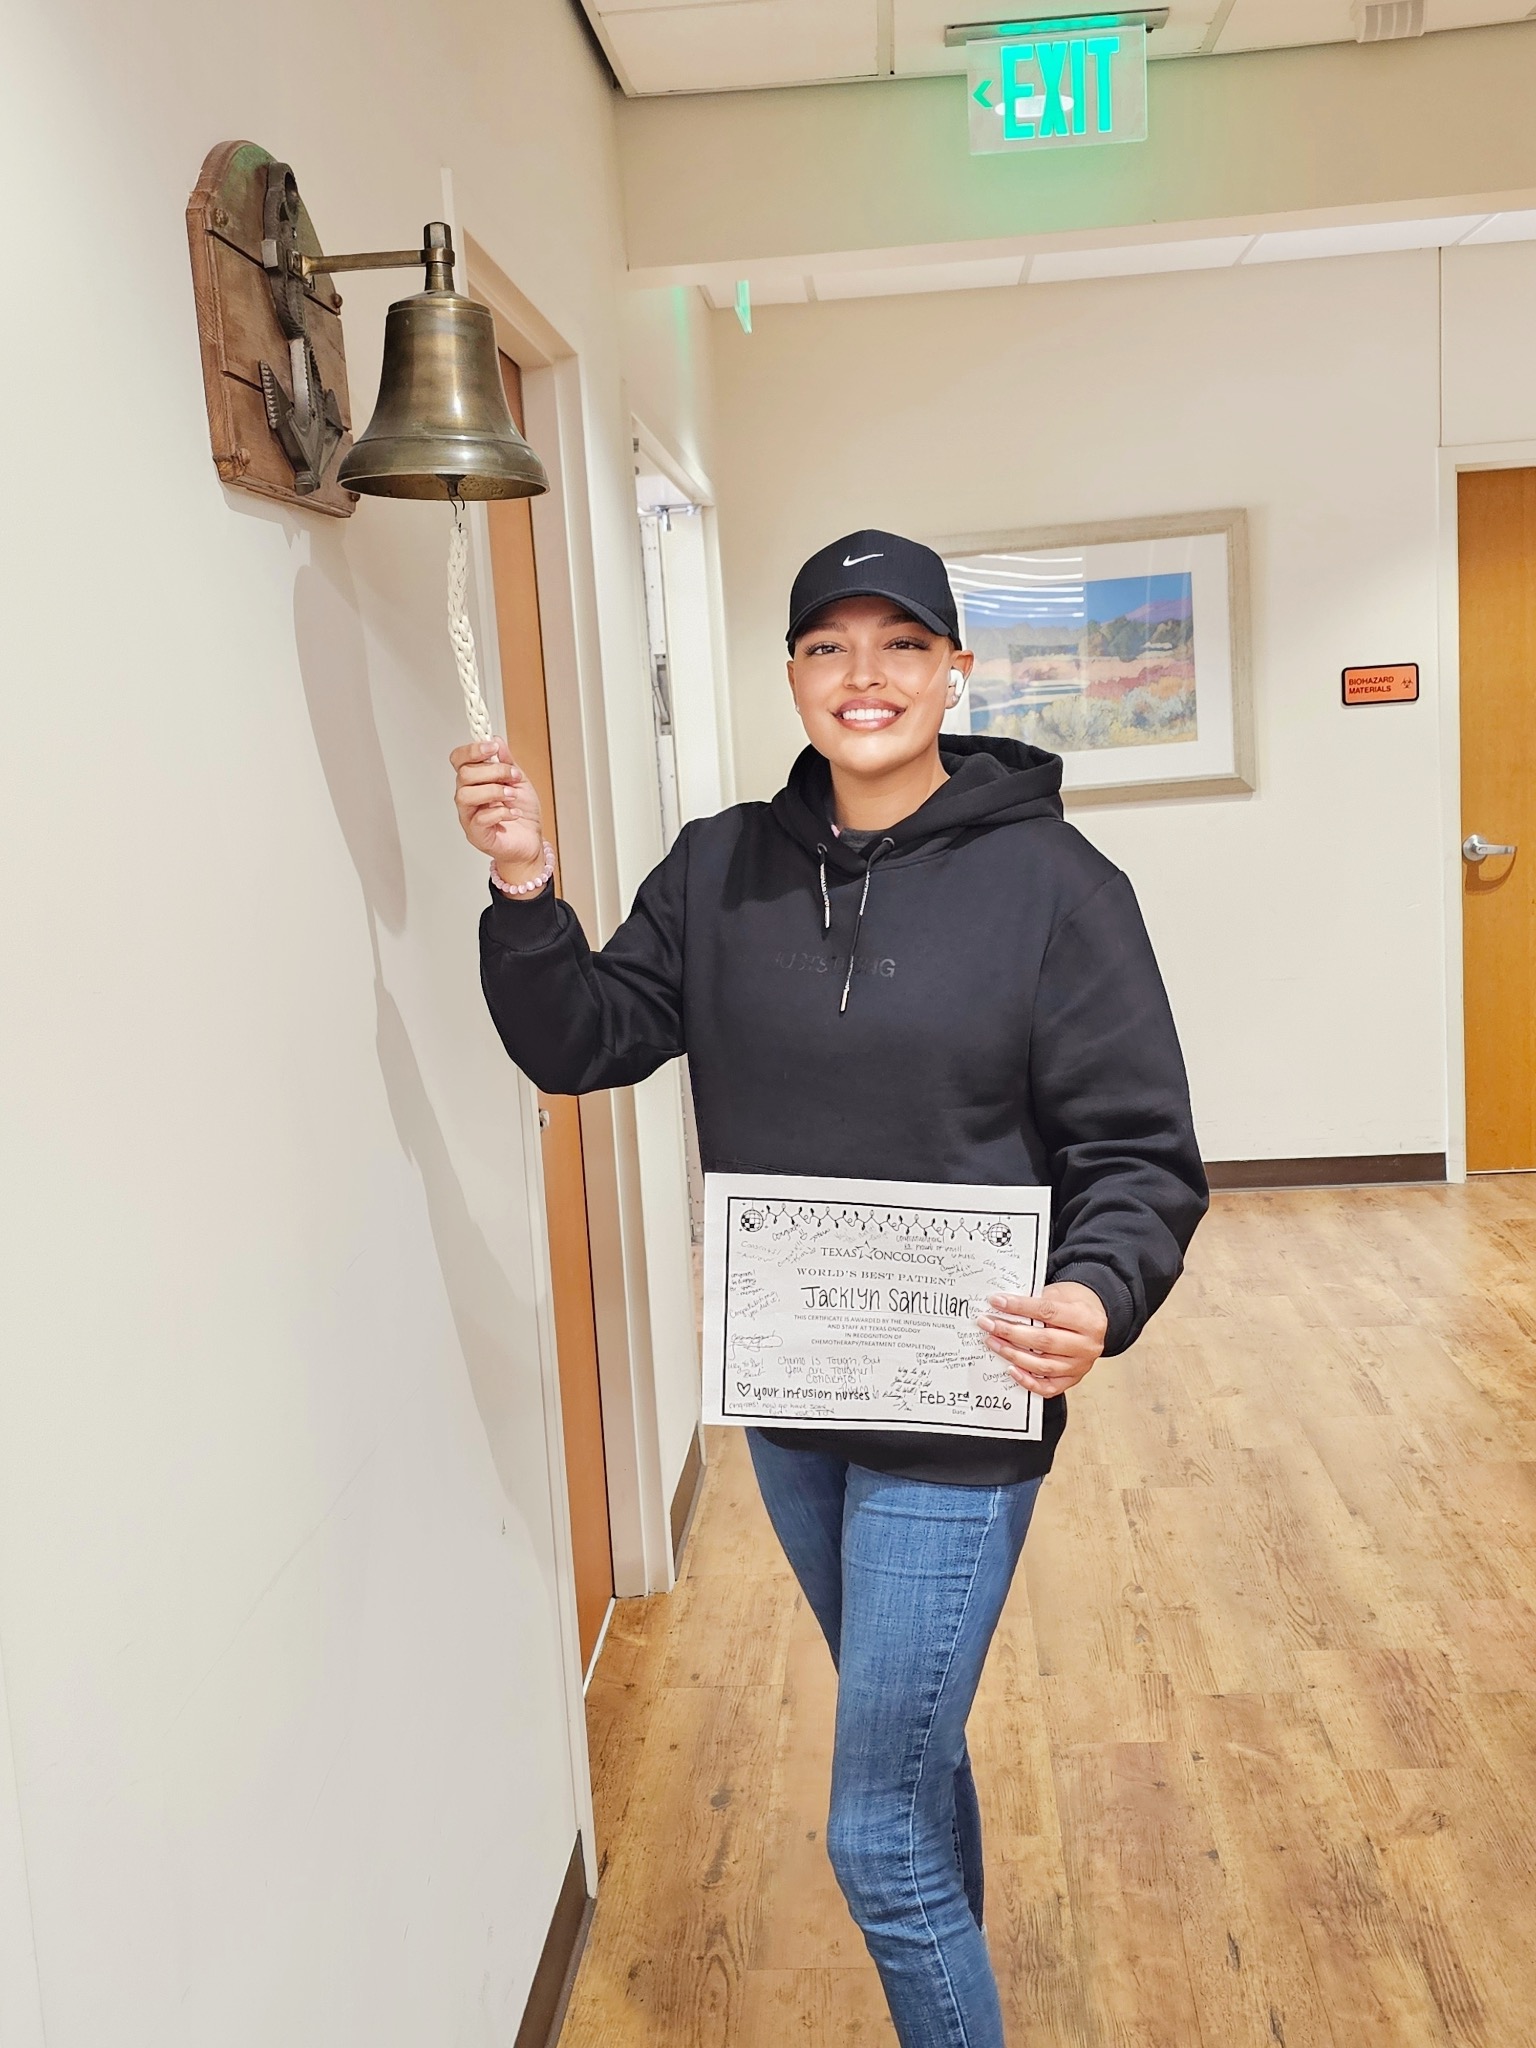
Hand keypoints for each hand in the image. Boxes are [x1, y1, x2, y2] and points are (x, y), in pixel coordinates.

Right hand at [450, 738, 544, 878]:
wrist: (531, 841)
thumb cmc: (521, 813)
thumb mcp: (518, 781)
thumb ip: (506, 761)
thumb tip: (496, 740)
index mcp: (474, 781)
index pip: (459, 759)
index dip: (472, 750)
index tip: (492, 748)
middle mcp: (466, 797)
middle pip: (464, 774)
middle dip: (494, 771)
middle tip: (514, 777)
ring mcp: (468, 816)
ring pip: (466, 795)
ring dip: (493, 791)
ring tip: (512, 795)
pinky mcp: (476, 834)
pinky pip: (480, 818)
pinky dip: (501, 812)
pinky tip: (513, 813)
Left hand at [976, 1281, 1107, 1397]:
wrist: (1094, 1318)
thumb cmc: (1076, 1305)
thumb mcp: (1061, 1293)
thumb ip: (1037, 1300)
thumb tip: (1005, 1307)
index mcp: (1087, 1319)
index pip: (1048, 1311)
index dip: (1020, 1306)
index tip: (997, 1302)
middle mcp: (1087, 1345)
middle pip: (1044, 1341)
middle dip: (1010, 1332)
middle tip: (989, 1324)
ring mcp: (1080, 1366)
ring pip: (1043, 1366)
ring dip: (1013, 1354)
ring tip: (993, 1342)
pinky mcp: (1072, 1380)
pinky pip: (1048, 1387)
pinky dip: (1027, 1381)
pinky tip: (1011, 1369)